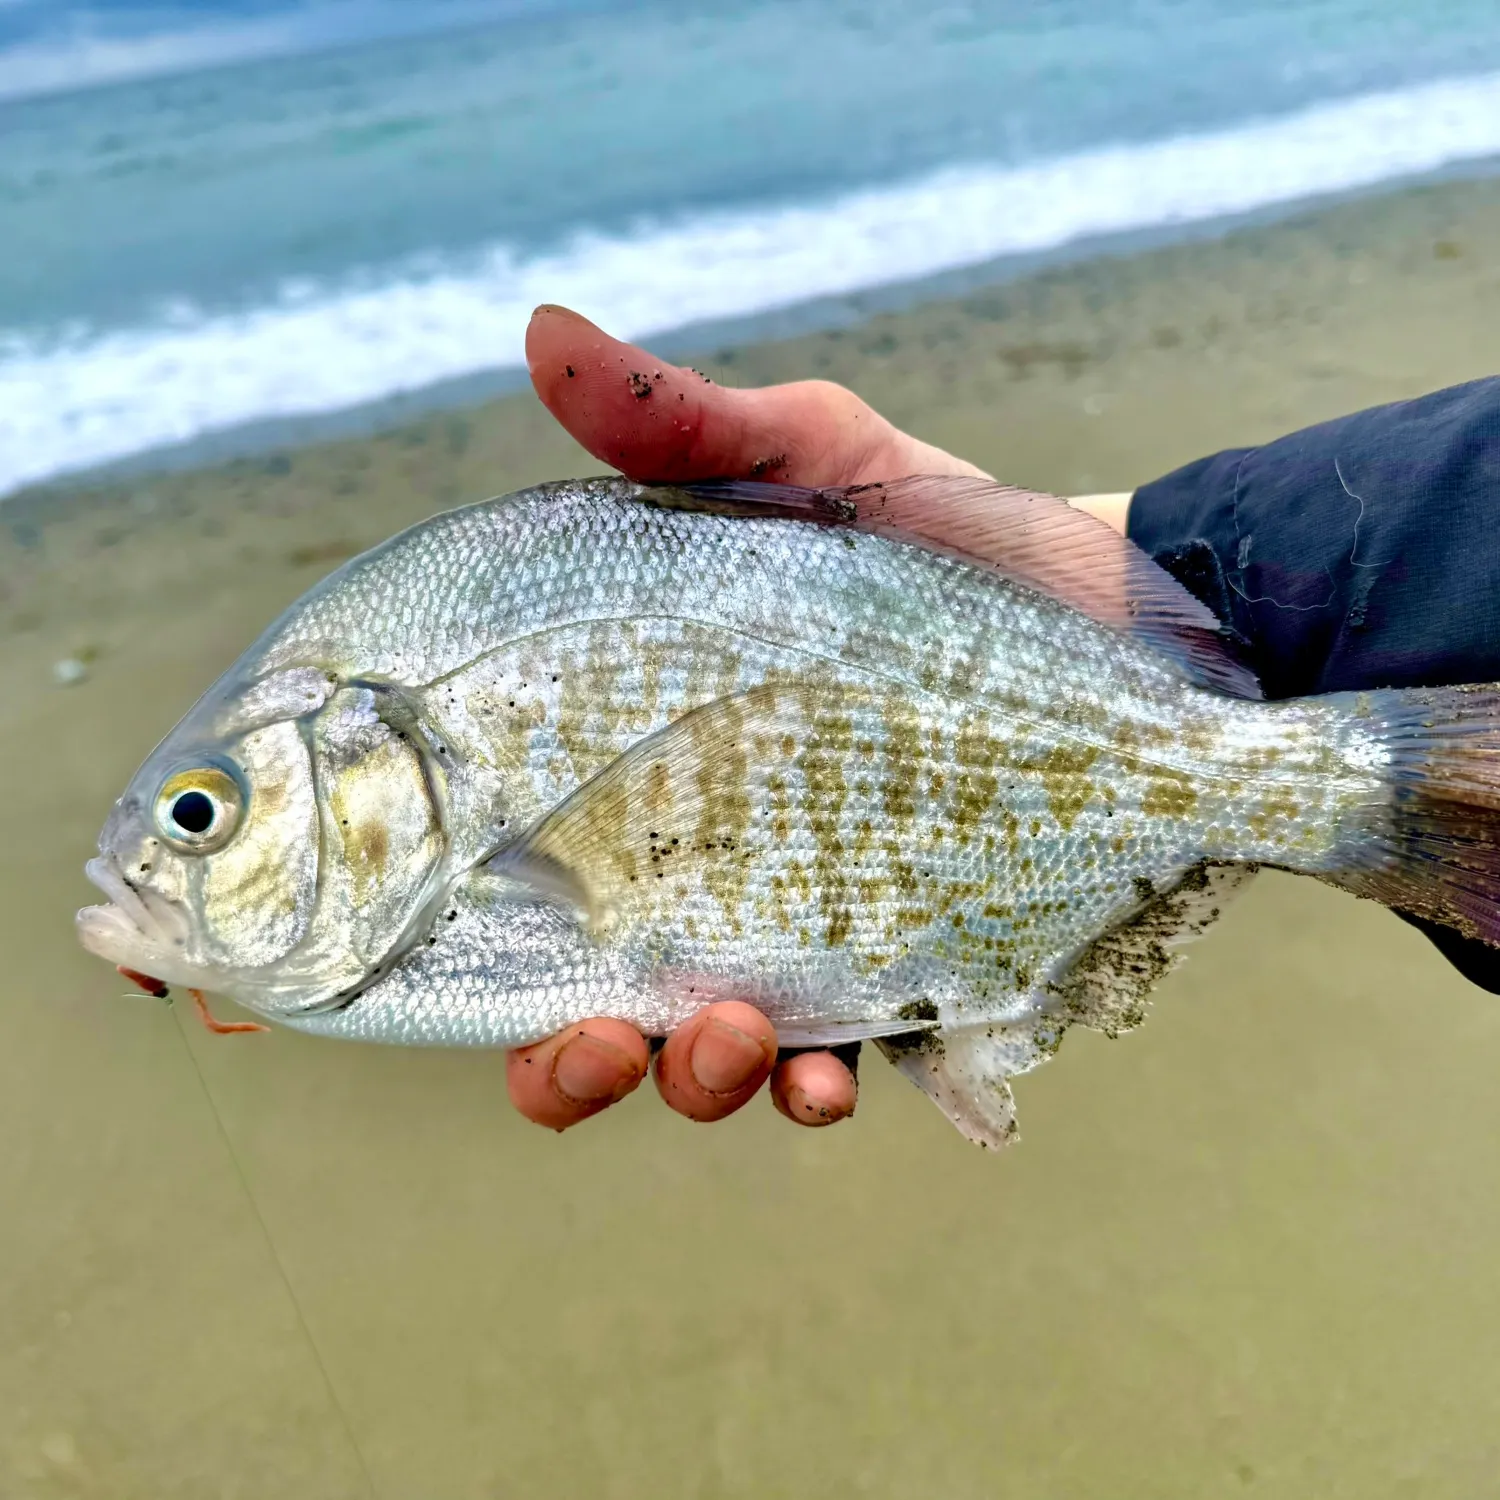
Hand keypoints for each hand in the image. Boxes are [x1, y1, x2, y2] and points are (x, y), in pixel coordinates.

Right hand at [509, 304, 1126, 1131]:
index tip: (437, 960)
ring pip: (708, 1056)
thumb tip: (540, 331)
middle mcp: (713, 867)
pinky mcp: (910, 969)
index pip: (521, 870)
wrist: (1117, 614)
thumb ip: (681, 426)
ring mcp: (809, 927)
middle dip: (570, 1058)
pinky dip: (817, 1088)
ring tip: (732, 1036)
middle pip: (593, 1001)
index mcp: (654, 768)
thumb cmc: (945, 539)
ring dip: (695, 1077)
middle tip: (595, 1036)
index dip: (464, 936)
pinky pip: (846, 1063)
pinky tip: (825, 1075)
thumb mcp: (814, 463)